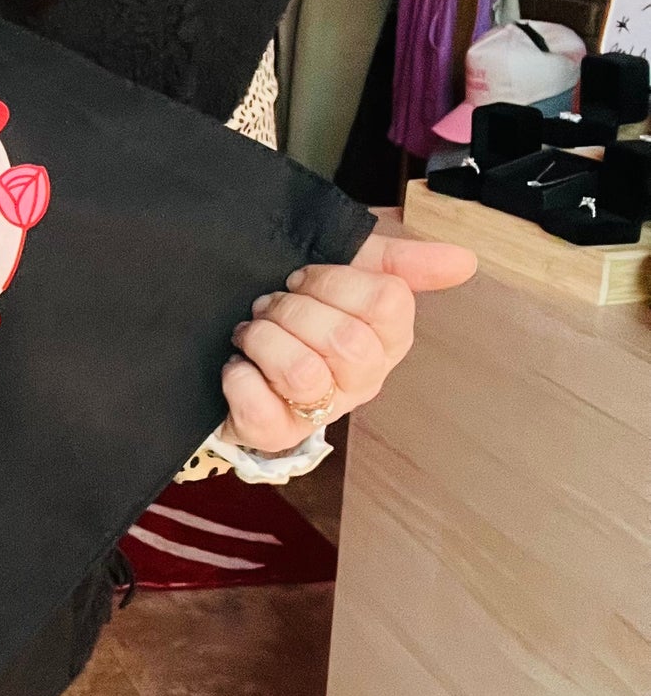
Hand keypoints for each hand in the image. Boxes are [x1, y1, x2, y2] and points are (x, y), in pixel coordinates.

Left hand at [220, 232, 476, 453]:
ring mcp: (322, 411)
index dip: (334, 281)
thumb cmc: (300, 304)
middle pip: (346, 340)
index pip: (387, 302)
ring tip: (251, 334)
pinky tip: (236, 365)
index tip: (302, 279)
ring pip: (303, 374)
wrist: (231, 339)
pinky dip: (239, 379)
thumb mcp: (346, 266)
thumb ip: (402, 261)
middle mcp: (362, 379)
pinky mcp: (275, 434)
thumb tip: (465, 261)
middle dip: (293, 310)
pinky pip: (261, 410)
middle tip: (270, 305)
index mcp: (386, 337)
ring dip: (263, 340)